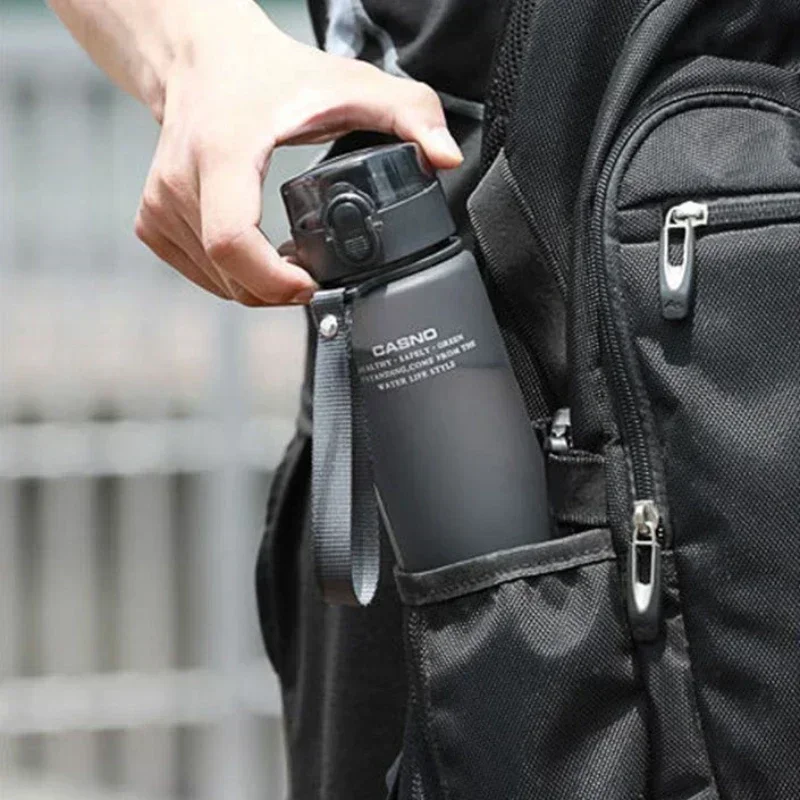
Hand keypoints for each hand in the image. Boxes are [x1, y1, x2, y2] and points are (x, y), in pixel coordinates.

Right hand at [133, 5, 462, 304]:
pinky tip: (255, 259)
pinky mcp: (151, 218)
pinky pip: (197, 273)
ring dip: (257, 287)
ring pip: (215, 281)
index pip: (234, 242)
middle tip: (314, 277)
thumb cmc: (271, 74)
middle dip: (277, 291)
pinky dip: (230, 278)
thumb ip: (408, 112)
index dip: (274, 281)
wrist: (202, 59)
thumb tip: (446, 158)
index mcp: (223, 155)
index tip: (311, 284)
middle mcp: (180, 183)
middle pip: (229, 274)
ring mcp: (160, 203)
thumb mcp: (350, 84)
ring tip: (290, 265)